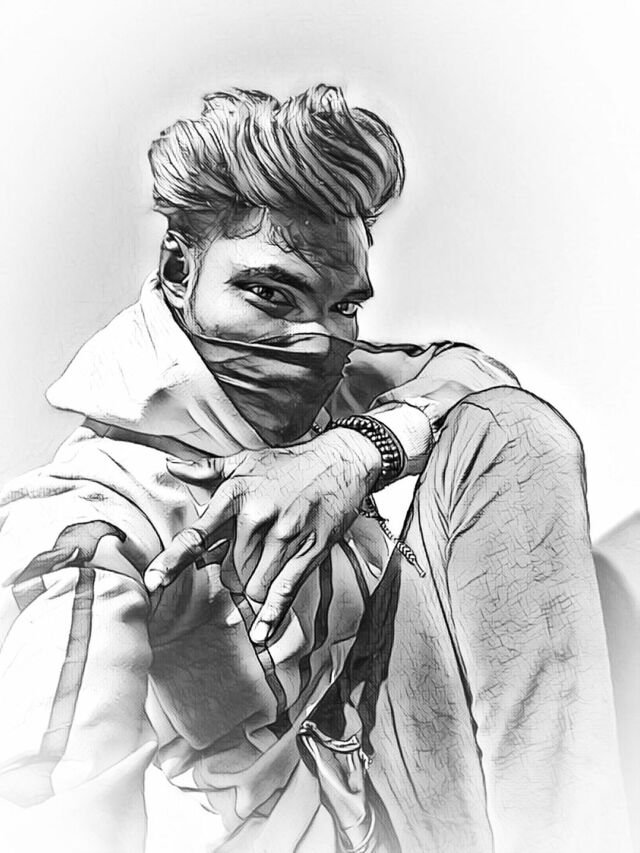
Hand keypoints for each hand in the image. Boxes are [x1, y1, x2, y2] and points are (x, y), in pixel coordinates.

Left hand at [144, 429, 381, 642]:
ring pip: (255, 583)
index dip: (174, 560)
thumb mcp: (245, 461)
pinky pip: (286, 589)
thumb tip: (168, 466)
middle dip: (232, 575)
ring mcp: (286, 535)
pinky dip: (272, 614)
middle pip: (230, 569)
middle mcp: (258, 516)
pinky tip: (260, 633)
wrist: (341, 460)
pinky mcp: (310, 549)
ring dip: (253, 589)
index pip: (198, 533)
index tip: (153, 582)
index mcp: (236, 495)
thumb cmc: (289, 464)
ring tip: (264, 571)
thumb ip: (206, 470)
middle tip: (247, 560)